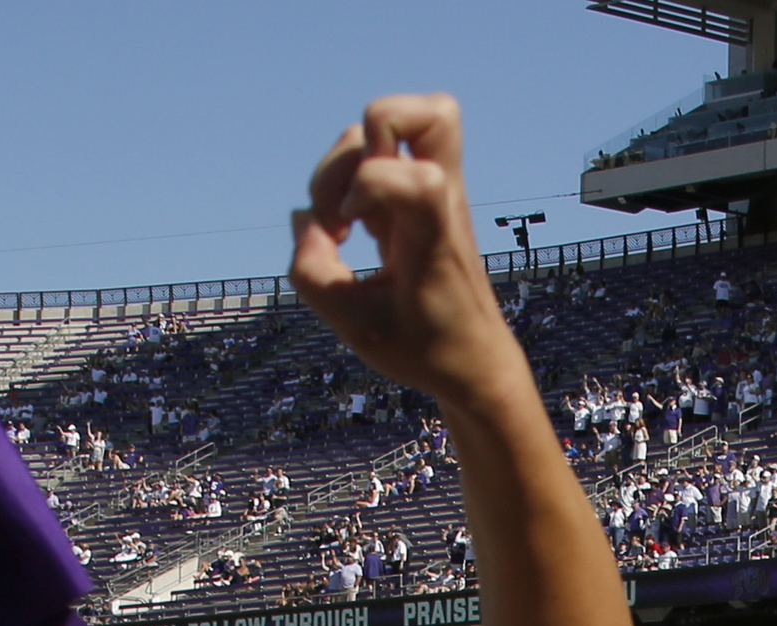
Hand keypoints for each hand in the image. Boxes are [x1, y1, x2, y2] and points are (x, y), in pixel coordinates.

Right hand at [291, 97, 523, 407]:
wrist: (472, 358)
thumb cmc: (422, 345)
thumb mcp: (357, 328)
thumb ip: (314, 273)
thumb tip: (304, 220)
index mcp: (434, 234)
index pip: (419, 176)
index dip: (369, 185)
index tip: (354, 230)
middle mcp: (438, 198)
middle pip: (403, 115)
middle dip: (351, 156)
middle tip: (345, 215)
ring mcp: (430, 189)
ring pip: (384, 123)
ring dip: (344, 165)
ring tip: (341, 220)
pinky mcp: (416, 194)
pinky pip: (378, 149)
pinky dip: (351, 174)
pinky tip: (350, 221)